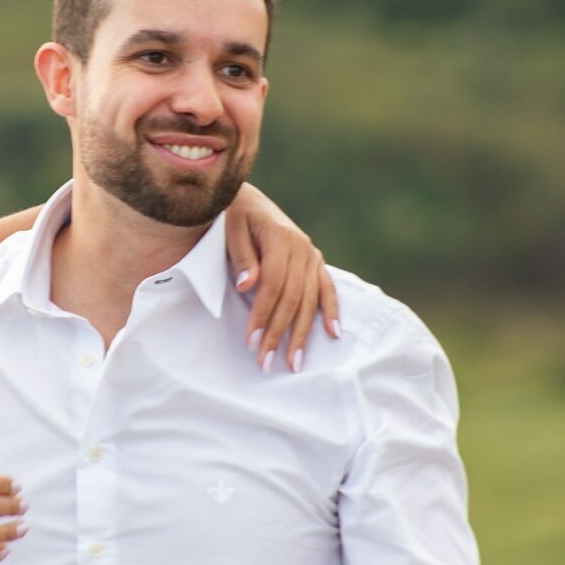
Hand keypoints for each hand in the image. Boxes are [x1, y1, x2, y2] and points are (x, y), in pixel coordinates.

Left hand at [224, 183, 340, 371]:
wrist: (249, 201)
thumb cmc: (235, 217)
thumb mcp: (230, 230)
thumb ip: (242, 257)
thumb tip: (246, 286)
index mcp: (281, 237)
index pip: (273, 284)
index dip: (263, 313)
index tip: (252, 341)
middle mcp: (302, 247)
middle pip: (293, 298)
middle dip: (280, 333)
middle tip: (266, 362)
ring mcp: (312, 255)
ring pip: (310, 300)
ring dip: (302, 333)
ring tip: (294, 363)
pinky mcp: (316, 262)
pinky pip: (327, 288)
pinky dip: (332, 311)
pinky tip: (334, 334)